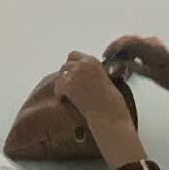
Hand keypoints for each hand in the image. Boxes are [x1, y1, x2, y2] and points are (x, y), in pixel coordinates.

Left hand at [55, 51, 146, 165]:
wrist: (108, 114)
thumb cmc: (110, 101)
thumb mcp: (104, 78)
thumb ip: (92, 71)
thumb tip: (79, 71)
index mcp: (93, 60)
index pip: (74, 55)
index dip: (72, 65)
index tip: (73, 74)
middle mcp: (83, 64)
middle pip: (65, 64)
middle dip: (65, 73)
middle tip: (68, 85)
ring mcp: (75, 74)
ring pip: (60, 76)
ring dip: (62, 84)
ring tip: (66, 94)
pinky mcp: (68, 85)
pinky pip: (58, 88)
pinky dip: (59, 94)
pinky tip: (64, 100)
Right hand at [102, 36, 168, 94]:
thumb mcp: (151, 75)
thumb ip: (135, 67)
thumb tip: (118, 62)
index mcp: (153, 46)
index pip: (130, 40)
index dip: (116, 46)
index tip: (107, 55)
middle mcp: (151, 43)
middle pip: (128, 43)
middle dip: (115, 52)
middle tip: (106, 63)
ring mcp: (150, 47)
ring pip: (129, 50)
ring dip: (121, 60)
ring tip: (115, 73)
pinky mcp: (149, 53)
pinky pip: (134, 54)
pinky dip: (127, 63)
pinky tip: (124, 74)